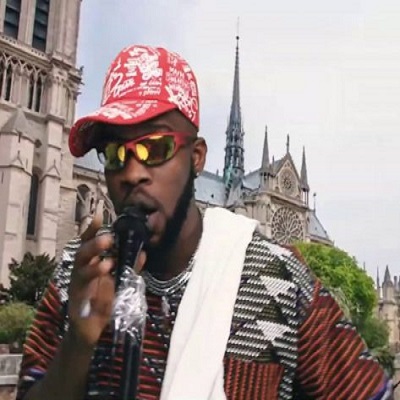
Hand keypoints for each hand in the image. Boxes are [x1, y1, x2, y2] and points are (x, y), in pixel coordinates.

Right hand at [68, 211, 145, 347]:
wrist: (91, 334)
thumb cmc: (105, 303)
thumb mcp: (120, 282)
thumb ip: (130, 267)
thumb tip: (143, 252)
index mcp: (90, 265)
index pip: (88, 244)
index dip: (91, 231)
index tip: (98, 216)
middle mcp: (81, 275)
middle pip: (81, 255)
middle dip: (93, 246)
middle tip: (108, 239)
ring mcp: (77, 292)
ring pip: (80, 275)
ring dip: (93, 268)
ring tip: (107, 264)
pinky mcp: (77, 311)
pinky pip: (85, 303)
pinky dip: (98, 300)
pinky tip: (108, 297)